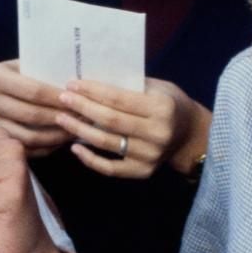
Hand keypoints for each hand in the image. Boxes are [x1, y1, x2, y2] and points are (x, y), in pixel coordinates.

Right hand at [0, 60, 71, 154]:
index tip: (79, 101)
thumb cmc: (21, 73)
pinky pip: (26, 149)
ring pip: (29, 136)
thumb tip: (78, 86)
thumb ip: (45, 72)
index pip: (33, 91)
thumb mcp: (28, 65)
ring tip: (76, 130)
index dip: (58, 98)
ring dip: (56, 136)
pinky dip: (47, 146)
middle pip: (31, 115)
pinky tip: (62, 140)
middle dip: (60, 118)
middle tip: (82, 118)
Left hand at [55, 78, 210, 179]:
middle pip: (110, 120)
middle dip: (82, 108)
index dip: (93, 91)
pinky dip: (90, 159)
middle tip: (62, 98)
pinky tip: (75, 147)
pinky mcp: (143, 172)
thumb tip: (91, 80)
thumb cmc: (169, 104)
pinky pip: (111, 168)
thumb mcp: (157, 87)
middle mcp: (157, 133)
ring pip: (107, 143)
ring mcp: (150, 155)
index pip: (119, 98)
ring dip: (80, 130)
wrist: (190, 135)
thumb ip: (130, 86)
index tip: (72, 84)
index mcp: (161, 108)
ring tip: (61, 119)